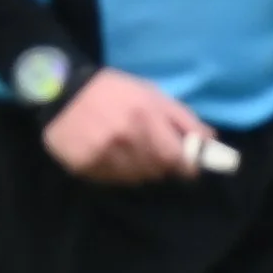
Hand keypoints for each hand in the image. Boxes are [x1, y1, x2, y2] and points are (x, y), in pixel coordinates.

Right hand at [43, 68, 208, 183]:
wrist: (62, 91)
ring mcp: (102, 155)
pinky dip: (118, 173)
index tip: (188, 165)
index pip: (176, 158)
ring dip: (140, 169)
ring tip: (130, 150)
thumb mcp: (151, 94)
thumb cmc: (113, 90)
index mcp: (145, 116)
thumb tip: (211, 140)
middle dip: (162, 165)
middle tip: (153, 150)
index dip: (186, 165)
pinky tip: (111, 155)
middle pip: (158, 171)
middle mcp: (124, 138)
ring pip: (136, 179)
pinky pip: (113, 182)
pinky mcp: (84, 166)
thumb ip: (183, 118)